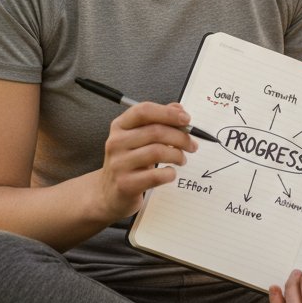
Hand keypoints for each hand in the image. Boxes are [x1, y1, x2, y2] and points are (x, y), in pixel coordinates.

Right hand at [100, 101, 196, 218]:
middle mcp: (116, 142)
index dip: (168, 113)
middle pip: (155, 131)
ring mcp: (119, 164)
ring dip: (177, 155)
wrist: (109, 194)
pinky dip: (170, 173)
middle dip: (181, 137)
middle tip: (192, 145)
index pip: (144, 111)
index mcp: (120, 126)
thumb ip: (158, 120)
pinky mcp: (126, 184)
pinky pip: (156, 175)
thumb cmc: (130, 162)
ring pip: (157, 152)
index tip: (187, 119)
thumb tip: (178, 109)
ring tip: (182, 159)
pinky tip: (170, 173)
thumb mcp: (139, 138)